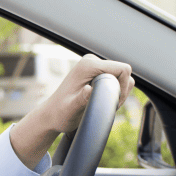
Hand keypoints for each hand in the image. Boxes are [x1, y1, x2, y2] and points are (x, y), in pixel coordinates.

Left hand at [9, 54, 134, 169]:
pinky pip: (116, 79)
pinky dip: (115, 91)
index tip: (113, 102)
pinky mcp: (95, 72)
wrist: (52, 115)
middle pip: (124, 73)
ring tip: (102, 104)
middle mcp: (92, 61)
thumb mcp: (72, 109)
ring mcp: (94, 66)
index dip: (124, 87)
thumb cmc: (61, 113)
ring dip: (118, 92)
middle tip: (107, 105)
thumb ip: (81, 99)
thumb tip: (89, 89)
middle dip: (121, 91)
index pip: (123, 69)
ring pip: (121, 77)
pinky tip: (102, 101)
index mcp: (88, 65)